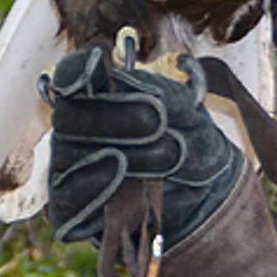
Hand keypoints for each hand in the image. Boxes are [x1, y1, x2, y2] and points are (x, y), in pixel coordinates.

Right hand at [45, 47, 241, 246]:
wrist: (207, 193)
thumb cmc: (189, 140)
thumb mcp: (184, 108)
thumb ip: (156, 91)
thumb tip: (126, 88)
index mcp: (96, 97)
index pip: (71, 77)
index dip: (76, 72)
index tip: (95, 66)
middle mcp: (75, 131)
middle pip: (68, 118)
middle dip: (113, 117)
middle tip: (158, 123)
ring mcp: (69, 169)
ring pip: (71, 157)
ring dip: (124, 153)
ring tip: (168, 157)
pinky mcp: (71, 210)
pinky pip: (68, 200)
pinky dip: (94, 186)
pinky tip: (119, 171)